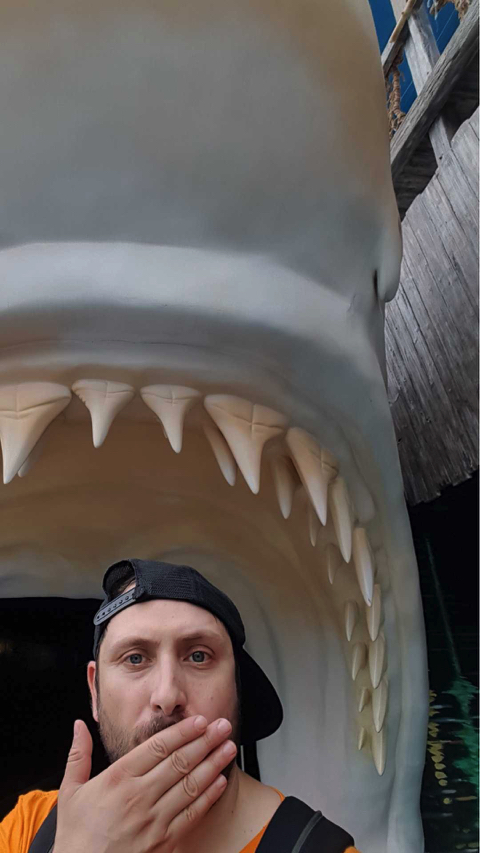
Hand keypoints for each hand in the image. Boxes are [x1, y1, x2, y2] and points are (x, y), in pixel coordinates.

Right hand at [53, 716, 235, 852]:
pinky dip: (208, 796)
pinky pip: (191, 814)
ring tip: (228, 747)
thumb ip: (78, 755)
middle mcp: (138, 796)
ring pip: (190, 785)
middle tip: (223, 725)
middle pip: (180, 761)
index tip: (200, 720)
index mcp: (118, 779)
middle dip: (205, 741)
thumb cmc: (76, 835)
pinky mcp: (163, 842)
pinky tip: (219, 781)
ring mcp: (153, 820)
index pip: (158, 747)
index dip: (183, 731)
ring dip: (213, 763)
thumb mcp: (70, 792)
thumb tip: (79, 726)